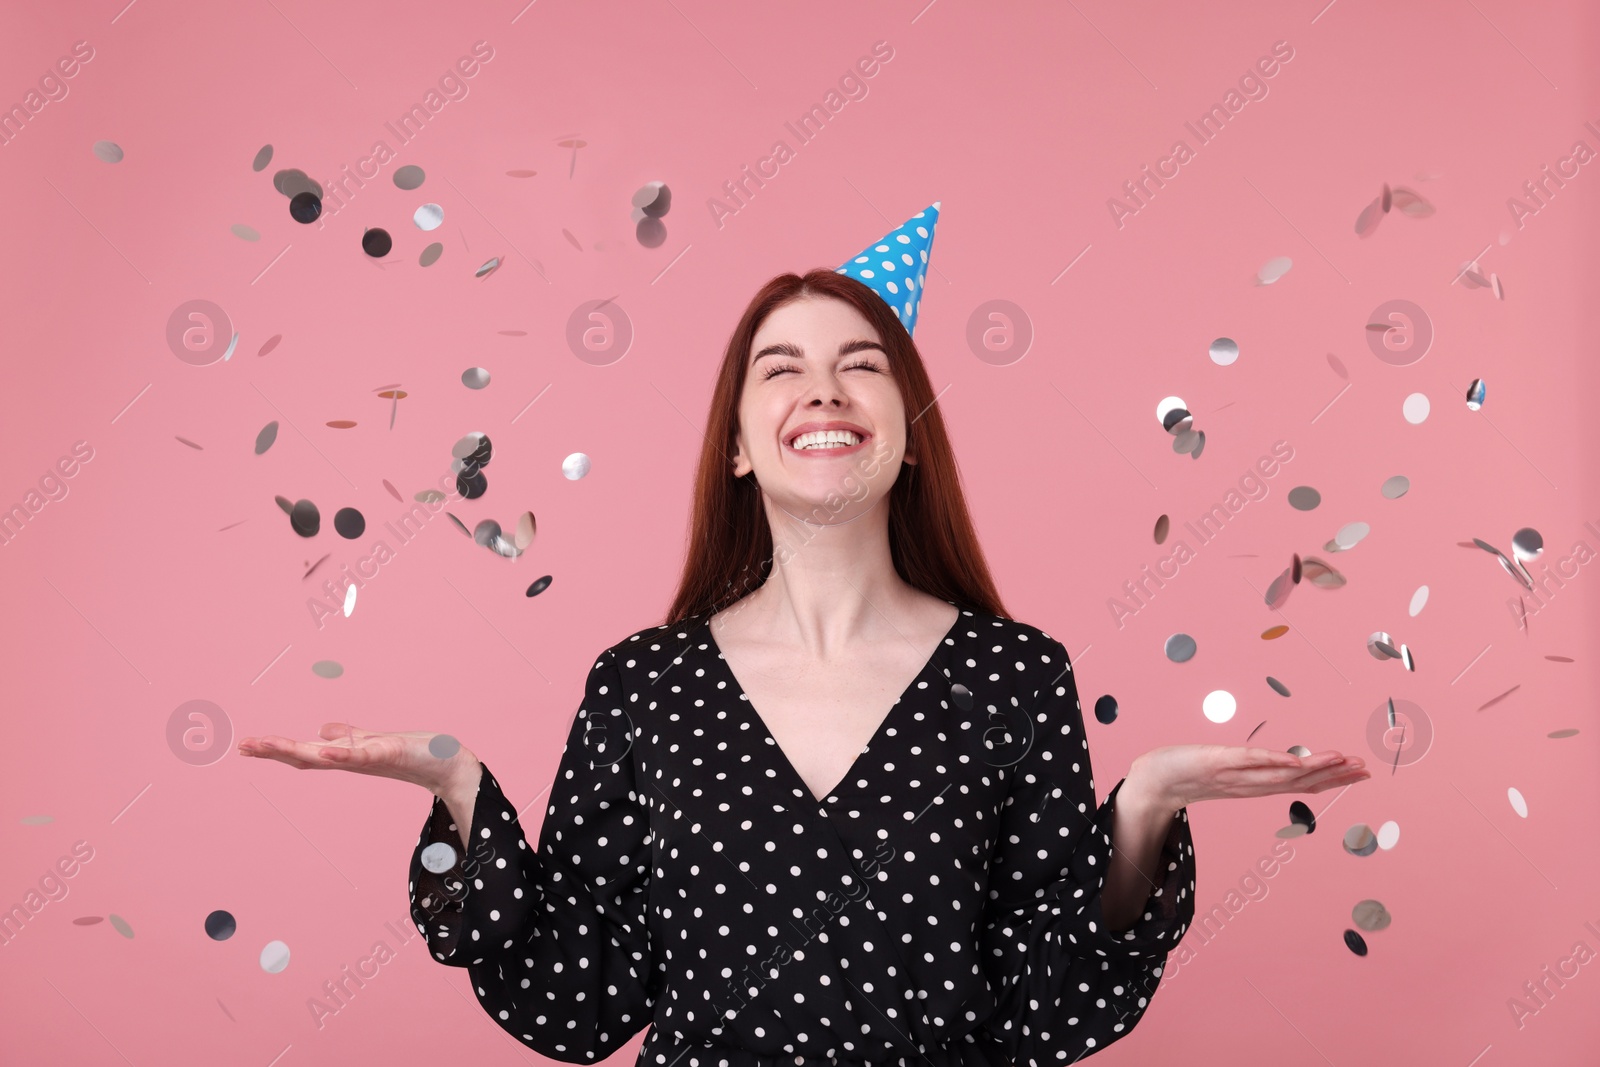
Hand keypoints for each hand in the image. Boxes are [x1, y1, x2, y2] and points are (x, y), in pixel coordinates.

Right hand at [237, 723, 479, 798]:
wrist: (446, 764)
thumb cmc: (411, 752)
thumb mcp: (371, 740)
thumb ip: (346, 736)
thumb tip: (321, 730)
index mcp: (345, 754)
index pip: (303, 752)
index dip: (274, 749)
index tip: (245, 745)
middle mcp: (351, 760)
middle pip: (305, 756)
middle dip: (273, 751)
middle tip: (242, 746)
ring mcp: (367, 758)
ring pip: (324, 756)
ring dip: (294, 749)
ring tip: (266, 743)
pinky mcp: (387, 754)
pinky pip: (360, 755)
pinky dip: (340, 752)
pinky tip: (322, 746)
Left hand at [1128, 744, 1370, 811]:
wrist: (1151, 781)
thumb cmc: (1187, 773)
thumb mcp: (1225, 770)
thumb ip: (1250, 769)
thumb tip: (1273, 765)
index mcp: (1256, 786)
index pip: (1300, 782)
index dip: (1332, 779)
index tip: (1361, 772)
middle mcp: (1250, 784)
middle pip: (1299, 781)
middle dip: (1335, 775)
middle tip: (1366, 768)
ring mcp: (1234, 775)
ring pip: (1281, 774)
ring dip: (1314, 768)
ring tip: (1343, 760)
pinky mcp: (1215, 763)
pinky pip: (1248, 762)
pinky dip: (1272, 762)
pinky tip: (1295, 761)